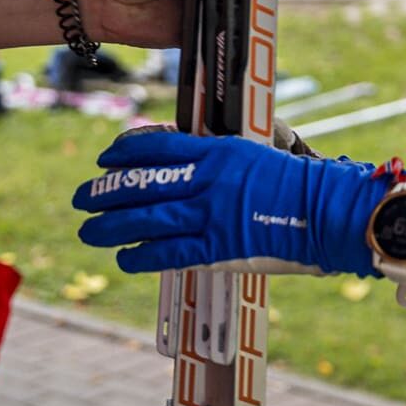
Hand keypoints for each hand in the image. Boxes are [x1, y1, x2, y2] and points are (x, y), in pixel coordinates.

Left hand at [74, 127, 388, 275]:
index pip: (158, 146)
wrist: (323, 210)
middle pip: (143, 184)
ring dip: (112, 226)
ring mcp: (212, 215)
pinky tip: (126, 258)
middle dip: (105, 192)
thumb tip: (182, 167)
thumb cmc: (293, 183)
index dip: (125, 153)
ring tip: (89, 232)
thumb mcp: (252, 155)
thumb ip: (216, 161)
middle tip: (81, 198)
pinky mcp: (220, 246)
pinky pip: (170, 252)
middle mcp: (209, 180)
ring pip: (148, 219)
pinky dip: (143, 256)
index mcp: (217, 151)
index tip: (105, 160)